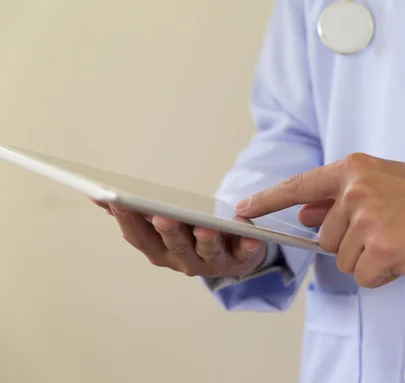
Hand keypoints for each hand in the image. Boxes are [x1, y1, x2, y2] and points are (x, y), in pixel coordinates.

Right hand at [91, 200, 266, 277]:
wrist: (231, 253)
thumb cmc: (190, 234)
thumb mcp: (161, 225)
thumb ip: (135, 213)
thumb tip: (98, 196)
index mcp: (160, 251)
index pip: (139, 237)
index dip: (127, 220)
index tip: (115, 198)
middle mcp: (183, 261)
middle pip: (174, 246)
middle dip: (167, 231)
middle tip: (161, 215)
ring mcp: (212, 263)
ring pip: (208, 253)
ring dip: (206, 241)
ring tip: (207, 229)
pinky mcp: (240, 259)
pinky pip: (244, 253)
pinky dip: (248, 246)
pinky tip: (250, 235)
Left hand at [235, 153, 404, 287]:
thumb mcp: (379, 183)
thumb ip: (337, 198)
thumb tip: (302, 215)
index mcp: (353, 170)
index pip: (299, 186)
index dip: (267, 200)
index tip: (242, 210)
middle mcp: (355, 191)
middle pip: (325, 239)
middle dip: (351, 244)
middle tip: (388, 230)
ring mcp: (367, 220)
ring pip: (344, 261)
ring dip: (368, 259)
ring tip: (399, 239)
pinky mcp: (382, 249)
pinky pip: (364, 277)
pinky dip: (383, 274)